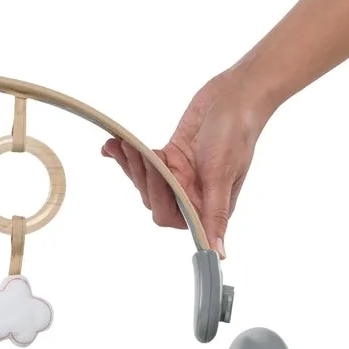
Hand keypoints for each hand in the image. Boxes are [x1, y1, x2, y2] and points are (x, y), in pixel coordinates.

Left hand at [101, 67, 272, 257]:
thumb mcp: (222, 174)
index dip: (158, 198)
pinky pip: (144, 163)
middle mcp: (192, 194)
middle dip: (143, 175)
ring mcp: (179, 176)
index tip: (156, 172)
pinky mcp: (170, 158)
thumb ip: (214, 214)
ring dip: (132, 163)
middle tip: (138, 151)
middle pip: (152, 198)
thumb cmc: (236, 132)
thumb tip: (219, 254)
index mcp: (207, 204)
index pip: (170, 216)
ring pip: (145, 181)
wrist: (235, 94)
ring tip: (123, 144)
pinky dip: (126, 155)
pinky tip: (112, 146)